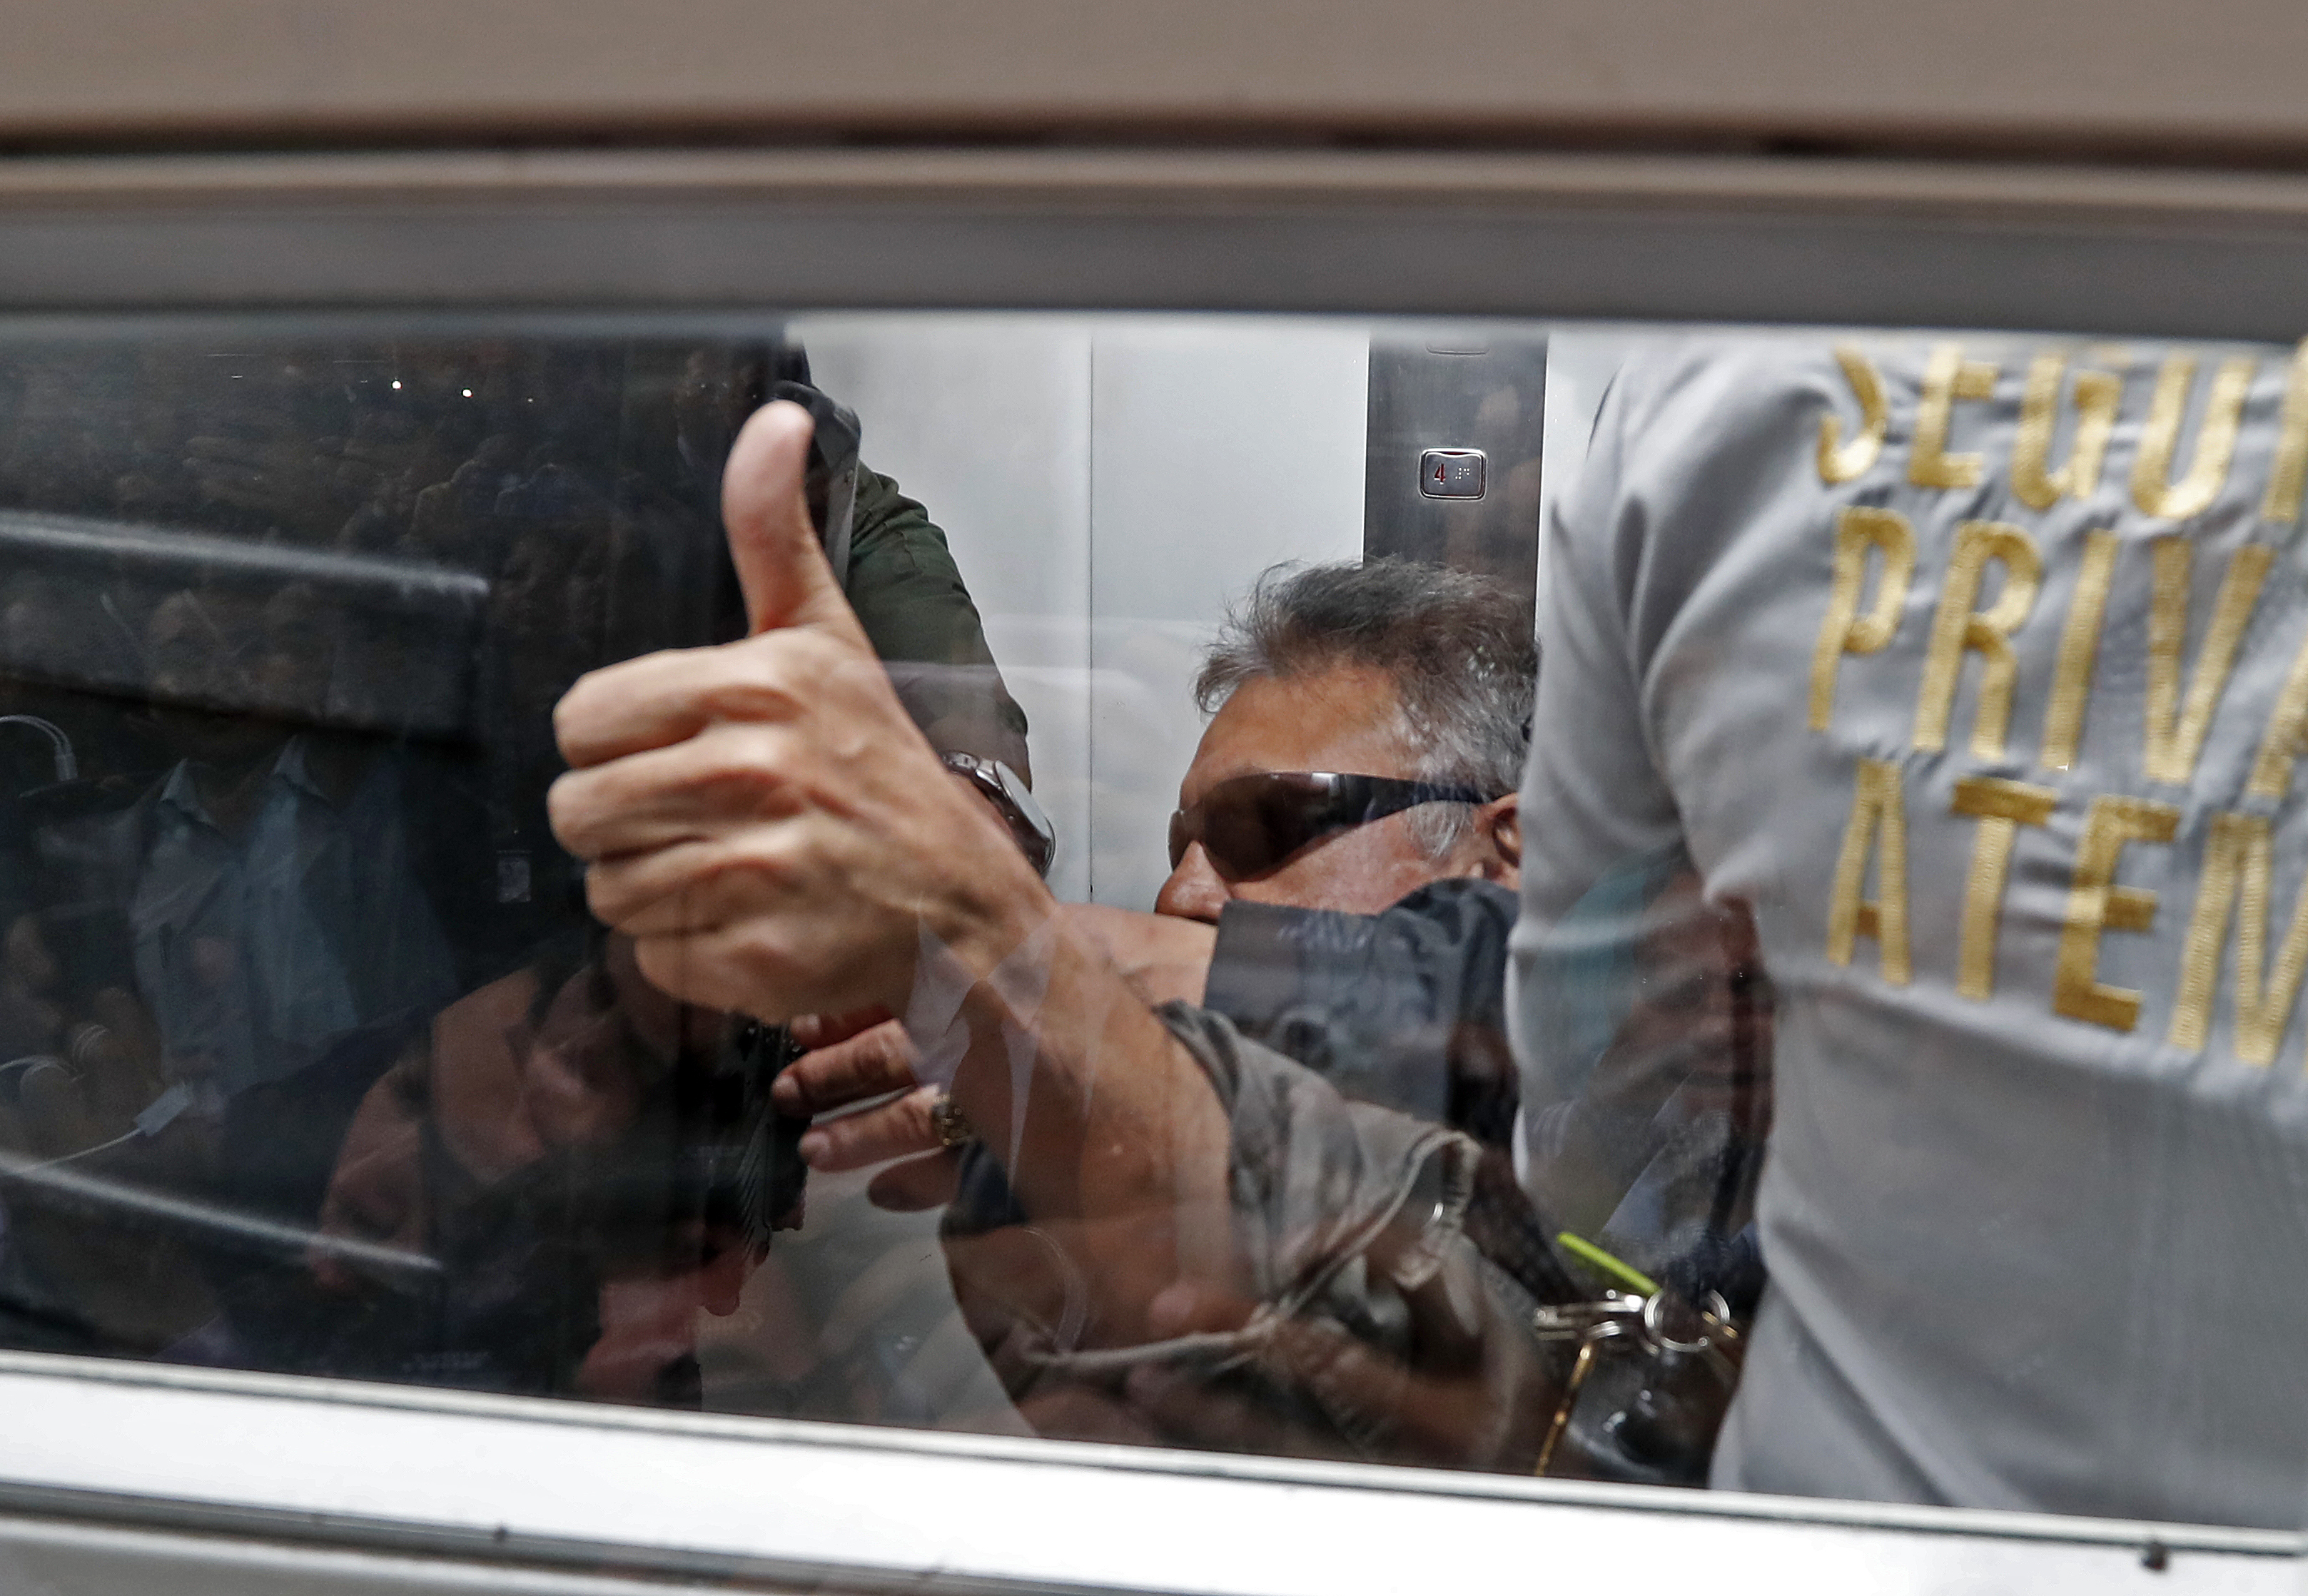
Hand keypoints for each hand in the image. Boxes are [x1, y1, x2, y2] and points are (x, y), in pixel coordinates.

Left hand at [552, 401, 1237, 1337]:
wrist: (965, 907)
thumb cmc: (881, 771)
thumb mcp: (829, 642)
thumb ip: (773, 538)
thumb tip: (773, 418)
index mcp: (761, 684)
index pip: (580, 721)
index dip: (615, 746)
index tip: (680, 754)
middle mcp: (757, 770)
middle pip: (579, 810)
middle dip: (626, 825)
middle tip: (700, 824)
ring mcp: (760, 868)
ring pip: (608, 889)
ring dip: (654, 892)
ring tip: (729, 875)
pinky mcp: (761, 954)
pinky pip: (653, 956)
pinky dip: (689, 955)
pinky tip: (749, 926)